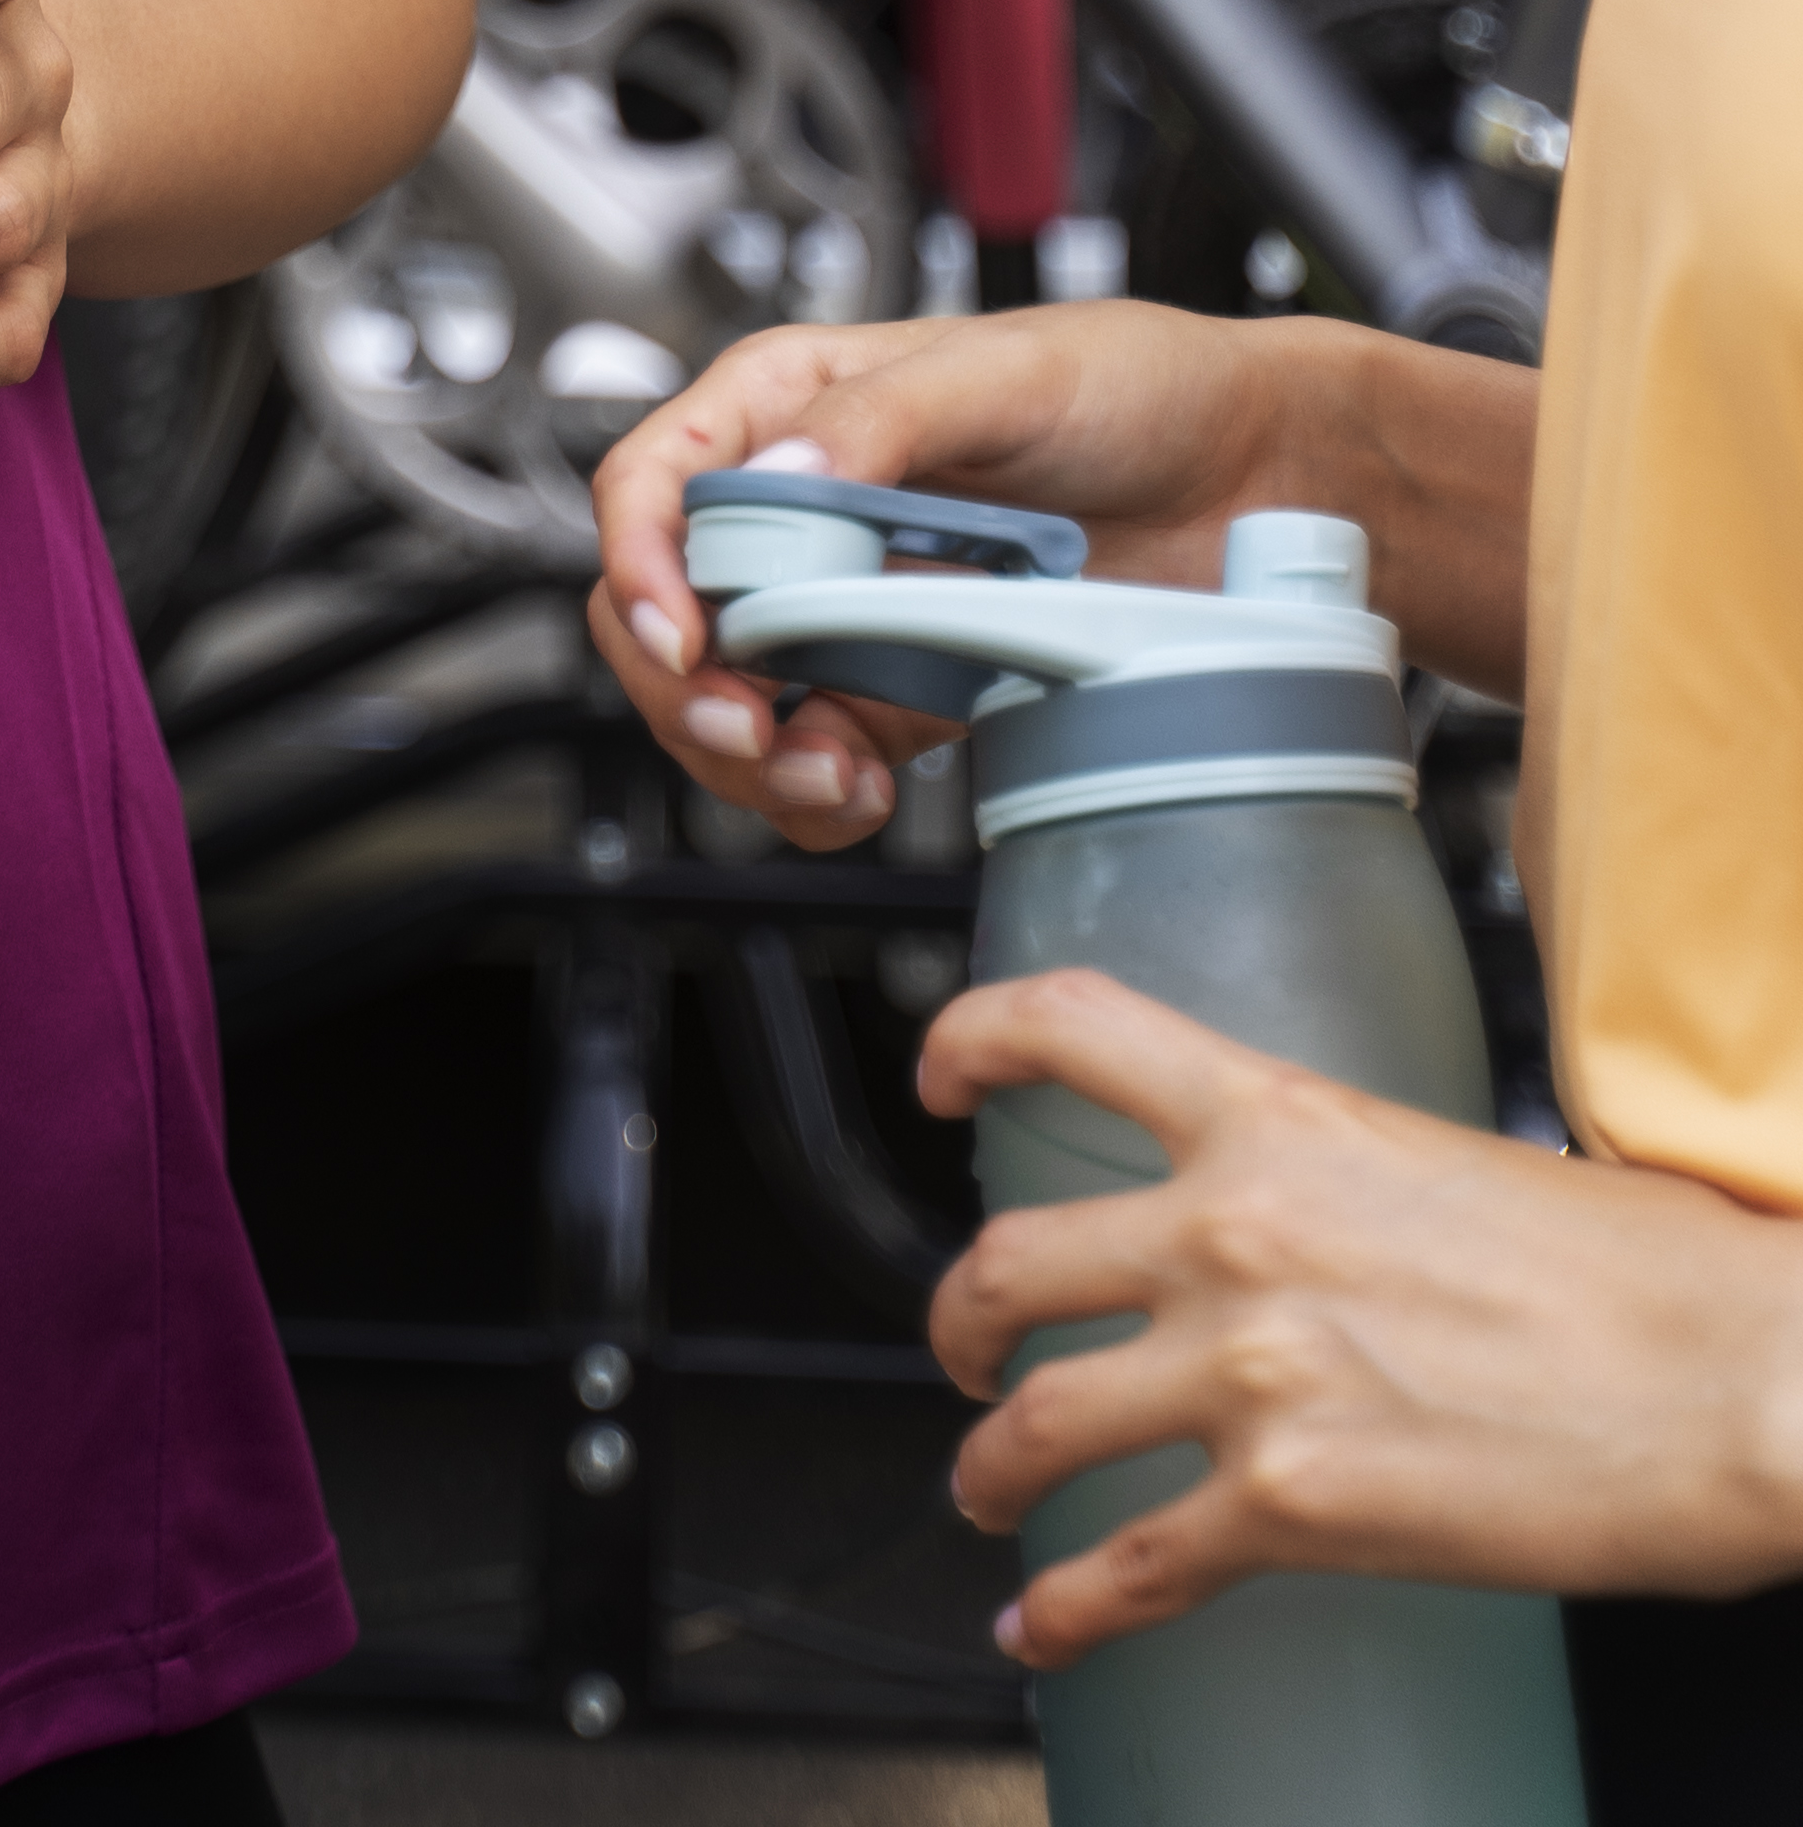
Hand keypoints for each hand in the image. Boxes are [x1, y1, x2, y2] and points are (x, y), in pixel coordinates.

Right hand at [585, 301, 1309, 852]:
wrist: (1257, 481)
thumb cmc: (1141, 386)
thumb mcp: (1007, 372)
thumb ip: (882, 419)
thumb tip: (778, 477)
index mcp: (795, 401)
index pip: (658, 479)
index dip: (642, 561)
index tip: (686, 635)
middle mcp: (802, 507)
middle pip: (667, 606)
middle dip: (684, 684)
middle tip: (750, 729)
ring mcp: (847, 603)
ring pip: (722, 698)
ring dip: (746, 758)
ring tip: (825, 774)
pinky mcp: (901, 683)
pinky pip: (811, 755)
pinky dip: (813, 793)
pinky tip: (857, 790)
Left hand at [921, 964, 1802, 1650]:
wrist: (1738, 1390)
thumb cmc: (1645, 1281)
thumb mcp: (1452, 1164)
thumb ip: (1341, 1184)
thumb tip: (1312, 1225)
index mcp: (1281, 1119)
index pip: (1072, 1027)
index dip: (970, 1038)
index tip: (936, 1073)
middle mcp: (1234, 1229)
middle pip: (1012, 1260)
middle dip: (961, 1321)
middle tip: (966, 1353)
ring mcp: (1250, 1372)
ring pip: (1040, 1420)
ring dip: (991, 1462)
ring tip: (989, 1488)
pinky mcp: (1292, 1509)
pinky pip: (1129, 1568)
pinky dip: (1068, 1611)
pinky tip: (1045, 1632)